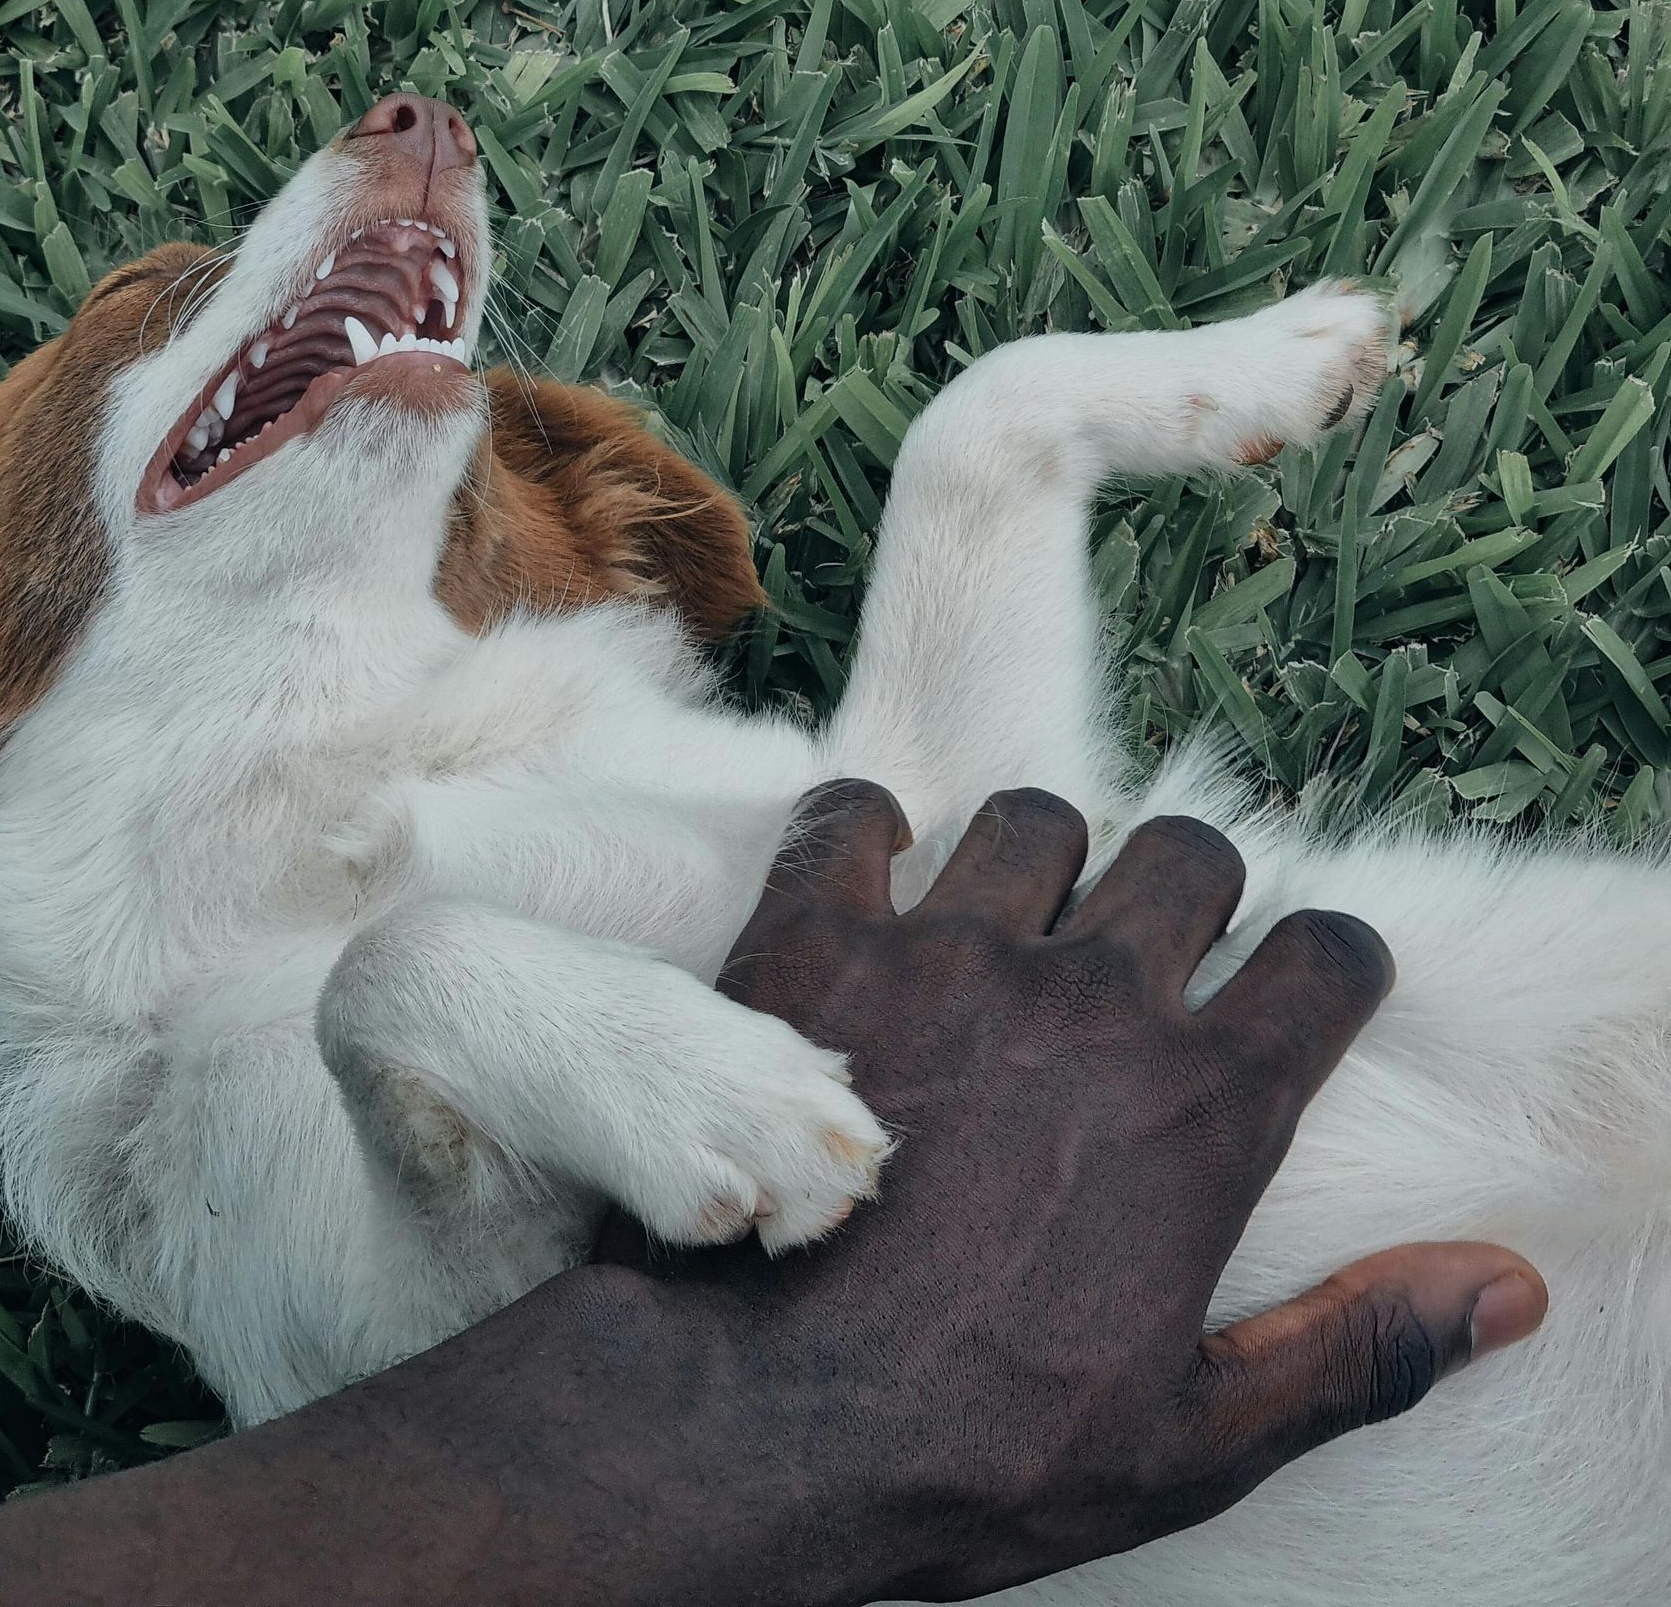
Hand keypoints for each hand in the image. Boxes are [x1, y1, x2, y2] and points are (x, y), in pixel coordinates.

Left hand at [598, 782, 1547, 1603]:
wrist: (757, 1426)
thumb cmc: (977, 1447)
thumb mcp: (1195, 1438)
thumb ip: (1358, 1349)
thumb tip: (1505, 1288)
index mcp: (1201, 1108)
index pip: (1326, 953)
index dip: (1326, 964)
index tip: (1296, 990)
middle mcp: (1090, 999)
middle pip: (1189, 851)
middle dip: (1187, 891)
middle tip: (1143, 956)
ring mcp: (948, 955)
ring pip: (1035, 816)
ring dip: (1037, 861)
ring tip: (1007, 929)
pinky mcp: (818, 942)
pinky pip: (855, 815)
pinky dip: (864, 838)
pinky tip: (867, 894)